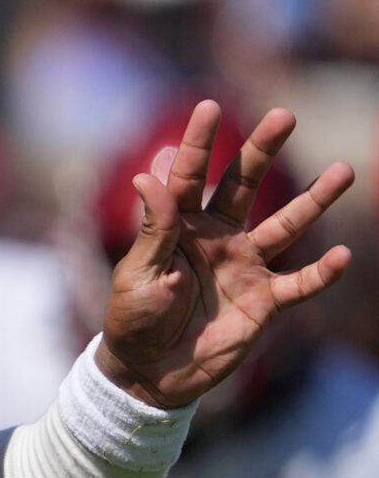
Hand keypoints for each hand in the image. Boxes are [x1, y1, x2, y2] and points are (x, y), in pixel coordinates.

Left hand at [98, 100, 354, 408]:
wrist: (150, 372)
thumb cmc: (133, 319)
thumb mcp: (137, 274)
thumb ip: (153, 228)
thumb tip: (149, 174)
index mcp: (178, 227)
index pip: (190, 176)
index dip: (200, 142)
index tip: (210, 105)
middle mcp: (216, 237)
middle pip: (243, 186)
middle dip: (262, 151)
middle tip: (285, 115)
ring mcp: (244, 266)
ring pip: (285, 226)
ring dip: (314, 200)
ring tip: (344, 170)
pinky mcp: (264, 301)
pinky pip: (298, 284)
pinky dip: (321, 273)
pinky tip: (341, 255)